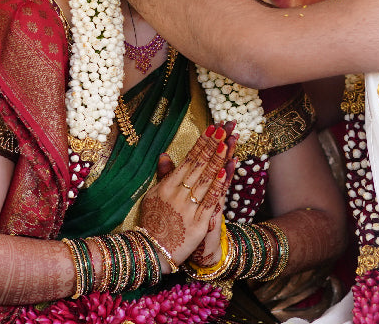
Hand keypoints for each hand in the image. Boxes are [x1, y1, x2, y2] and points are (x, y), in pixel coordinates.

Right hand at [138, 122, 235, 262]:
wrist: (150, 252)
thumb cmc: (151, 224)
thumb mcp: (152, 197)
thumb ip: (162, 176)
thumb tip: (164, 155)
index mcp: (167, 186)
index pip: (189, 159)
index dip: (202, 142)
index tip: (213, 127)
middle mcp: (178, 193)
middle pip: (200, 164)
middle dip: (214, 143)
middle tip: (226, 126)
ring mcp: (188, 207)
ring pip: (206, 178)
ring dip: (218, 158)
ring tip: (228, 141)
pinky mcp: (198, 223)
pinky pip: (210, 200)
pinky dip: (218, 184)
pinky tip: (226, 169)